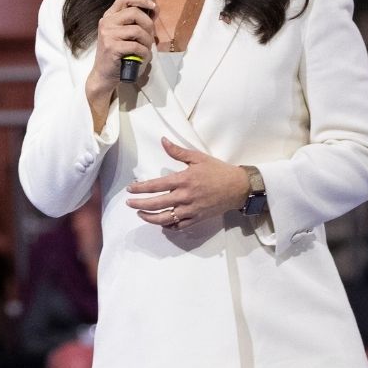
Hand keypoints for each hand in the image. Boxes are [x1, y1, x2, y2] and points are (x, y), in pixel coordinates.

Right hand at [85, 0, 156, 116]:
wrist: (104, 74)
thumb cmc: (117, 54)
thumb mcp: (124, 34)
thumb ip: (136, 22)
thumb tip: (154, 10)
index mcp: (109, 16)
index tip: (153, 7)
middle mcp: (106, 22)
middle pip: (135, 13)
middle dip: (149, 24)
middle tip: (151, 36)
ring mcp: (108, 34)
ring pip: (137, 30)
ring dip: (148, 41)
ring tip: (146, 48)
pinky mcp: (112, 47)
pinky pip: (136, 46)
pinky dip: (144, 52)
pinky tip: (143, 57)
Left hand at [125, 137, 248, 229]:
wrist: (238, 188)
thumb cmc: (218, 171)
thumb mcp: (198, 157)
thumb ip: (178, 151)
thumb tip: (162, 140)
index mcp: (183, 180)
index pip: (155, 185)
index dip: (140, 188)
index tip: (129, 188)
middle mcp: (185, 197)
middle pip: (156, 204)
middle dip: (139, 204)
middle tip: (129, 203)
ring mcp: (191, 210)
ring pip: (165, 218)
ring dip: (150, 218)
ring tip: (141, 214)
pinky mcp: (197, 219)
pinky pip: (179, 226)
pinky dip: (168, 226)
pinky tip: (161, 222)